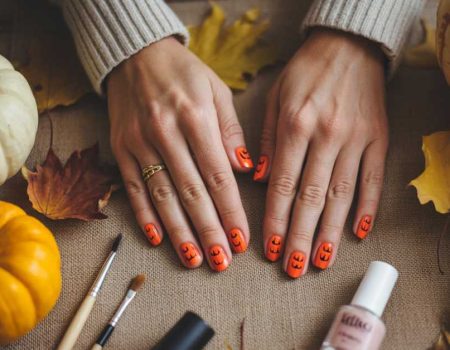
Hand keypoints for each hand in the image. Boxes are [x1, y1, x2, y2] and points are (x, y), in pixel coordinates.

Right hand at [107, 37, 251, 270]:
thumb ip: (231, 131)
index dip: (230, 210)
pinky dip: (144, 215)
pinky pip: (132, 188)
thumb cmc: (184, 73)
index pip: (217, 175)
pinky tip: (157, 239)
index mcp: (195, 117)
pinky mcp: (120, 149)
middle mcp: (166, 133)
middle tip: (221, 261)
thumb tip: (245, 169)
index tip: (242, 239)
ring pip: (162, 197)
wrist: (135, 53)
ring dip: (179, 232)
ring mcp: (139, 143)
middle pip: (191, 192)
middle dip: (208, 230)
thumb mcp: (217, 90)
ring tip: (194, 259)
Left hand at [255, 29, 387, 277]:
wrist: (348, 47)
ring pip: (341, 195)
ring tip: (320, 260)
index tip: (271, 249)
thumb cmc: (305, 72)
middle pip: (311, 198)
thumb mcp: (274, 98)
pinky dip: (367, 207)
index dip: (276, 221)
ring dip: (330, 231)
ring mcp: (356, 139)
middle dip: (301, 236)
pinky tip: (359, 232)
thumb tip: (260, 181)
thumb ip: (266, 141)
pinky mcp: (378, 139)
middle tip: (294, 267)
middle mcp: (326, 136)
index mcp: (296, 126)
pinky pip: (372, 179)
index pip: (283, 185)